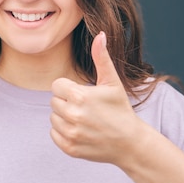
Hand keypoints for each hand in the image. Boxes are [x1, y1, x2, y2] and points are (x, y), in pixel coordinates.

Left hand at [50, 31, 145, 164]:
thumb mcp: (112, 82)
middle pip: (53, 102)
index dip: (69, 88)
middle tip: (85, 108)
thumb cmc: (120, 109)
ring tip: (84, 119)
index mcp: (80, 96)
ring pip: (53, 118)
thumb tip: (100, 34)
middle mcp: (73, 115)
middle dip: (67, 102)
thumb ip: (102, 58)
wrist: (130, 143)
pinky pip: (54, 134)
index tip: (83, 94)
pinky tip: (80, 131)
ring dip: (64, 117)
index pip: (56, 86)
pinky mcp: (69, 148)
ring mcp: (71, 133)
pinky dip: (63, 132)